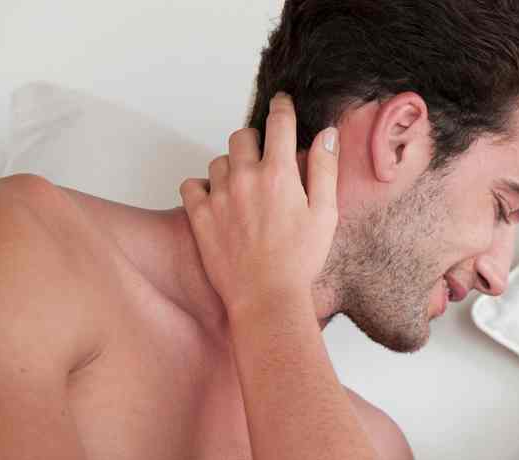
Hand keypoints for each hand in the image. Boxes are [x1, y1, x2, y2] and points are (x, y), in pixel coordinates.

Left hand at [179, 92, 338, 318]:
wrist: (266, 298)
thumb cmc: (300, 261)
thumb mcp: (326, 214)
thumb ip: (325, 169)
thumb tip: (325, 134)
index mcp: (279, 174)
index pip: (278, 123)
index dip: (282, 107)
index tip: (282, 103)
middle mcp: (245, 178)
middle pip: (242, 136)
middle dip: (255, 141)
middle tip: (265, 160)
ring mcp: (219, 196)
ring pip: (218, 161)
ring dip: (231, 167)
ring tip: (245, 189)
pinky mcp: (199, 216)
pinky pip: (192, 185)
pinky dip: (203, 188)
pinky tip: (219, 201)